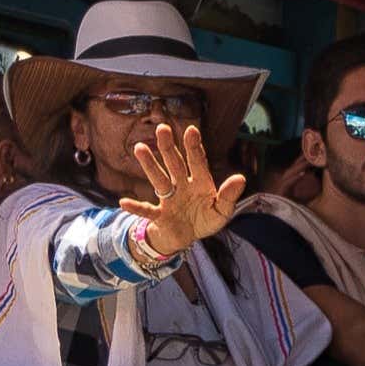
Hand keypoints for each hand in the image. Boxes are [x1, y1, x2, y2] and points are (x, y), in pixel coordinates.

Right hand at [114, 121, 249, 257]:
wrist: (185, 237)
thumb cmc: (204, 220)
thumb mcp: (222, 212)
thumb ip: (229, 196)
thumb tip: (241, 178)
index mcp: (199, 183)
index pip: (197, 162)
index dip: (194, 147)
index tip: (191, 130)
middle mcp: (182, 186)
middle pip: (174, 164)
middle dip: (168, 148)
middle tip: (162, 128)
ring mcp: (169, 200)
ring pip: (159, 180)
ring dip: (150, 165)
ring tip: (140, 148)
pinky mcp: (159, 217)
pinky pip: (146, 211)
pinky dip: (136, 208)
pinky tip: (124, 202)